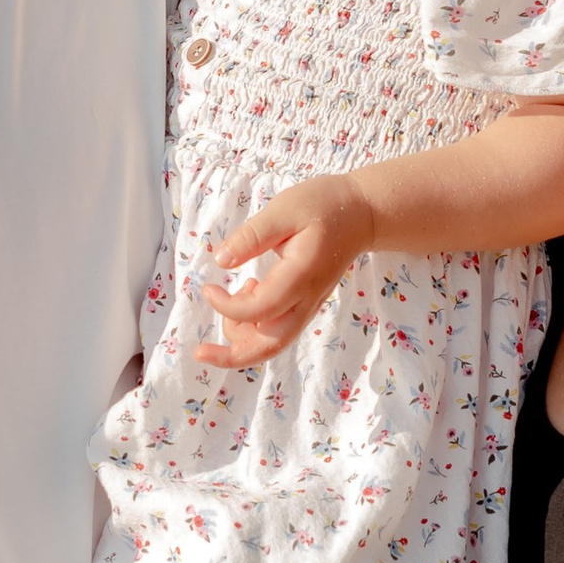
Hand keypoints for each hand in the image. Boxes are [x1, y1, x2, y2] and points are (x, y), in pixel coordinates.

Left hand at [193, 176, 369, 366]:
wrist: (362, 214)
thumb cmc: (324, 206)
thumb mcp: (284, 210)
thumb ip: (251, 236)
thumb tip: (220, 260)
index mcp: (300, 277)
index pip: (259, 310)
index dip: (227, 306)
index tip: (208, 288)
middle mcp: (306, 301)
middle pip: (270, 347)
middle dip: (232, 356)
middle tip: (200, 352)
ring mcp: (308, 307)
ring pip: (273, 343)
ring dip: (242, 336)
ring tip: (234, 294)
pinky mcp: (305, 305)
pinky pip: (278, 330)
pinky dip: (254, 325)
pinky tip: (249, 290)